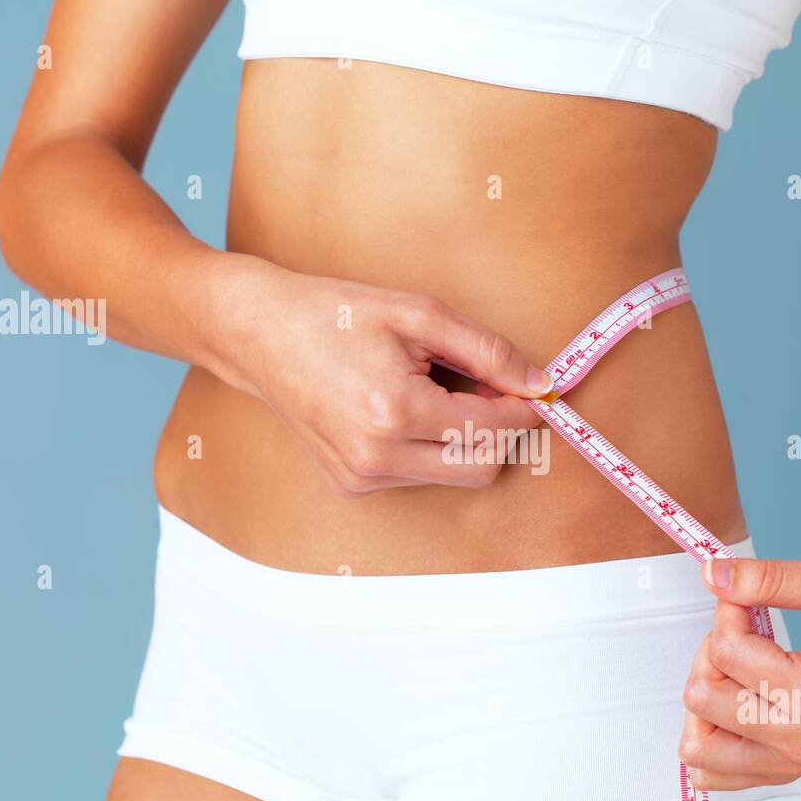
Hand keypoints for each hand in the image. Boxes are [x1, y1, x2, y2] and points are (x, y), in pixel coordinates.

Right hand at [211, 257, 553, 497]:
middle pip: (483, 467)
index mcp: (396, 412)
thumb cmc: (336, 315)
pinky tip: (403, 410)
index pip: (493, 429)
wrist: (260, 335)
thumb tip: (539, 383)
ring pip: (453, 475)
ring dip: (463, 438)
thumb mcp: (419, 314)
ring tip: (433, 389)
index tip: (536, 388)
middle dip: (499, 430)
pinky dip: (430, 447)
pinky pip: (418, 476)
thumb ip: (487, 351)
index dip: (524, 408)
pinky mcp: (352, 486)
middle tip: (487, 386)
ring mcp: (362, 478)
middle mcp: (378, 457)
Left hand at [678, 558, 800, 790]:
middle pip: (702, 696)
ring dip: (705, 697)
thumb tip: (711, 574)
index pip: (727, 651)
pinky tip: (734, 701)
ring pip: (696, 744)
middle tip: (747, 635)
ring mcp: (789, 765)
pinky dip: (709, 736)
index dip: (728, 611)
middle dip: (712, 653)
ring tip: (739, 671)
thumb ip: (771, 578)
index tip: (750, 601)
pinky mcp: (779, 773)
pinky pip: (710, 775)